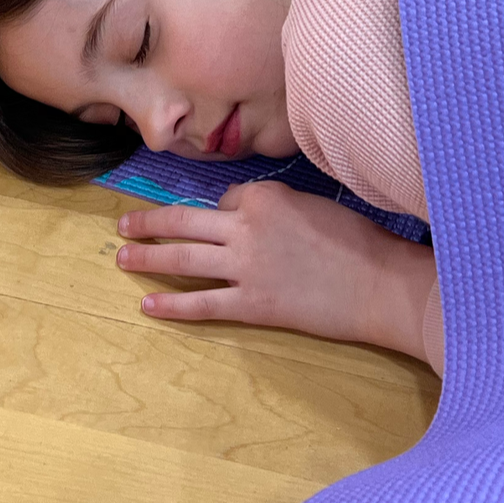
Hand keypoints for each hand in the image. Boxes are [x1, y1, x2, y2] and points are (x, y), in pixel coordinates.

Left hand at [116, 180, 442, 368]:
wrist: (381, 284)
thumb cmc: (359, 241)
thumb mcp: (313, 204)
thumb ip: (273, 205)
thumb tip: (241, 213)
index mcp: (264, 196)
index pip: (225, 197)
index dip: (222, 210)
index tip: (225, 221)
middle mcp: (245, 226)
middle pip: (184, 221)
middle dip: (148, 223)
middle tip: (124, 225)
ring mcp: (245, 267)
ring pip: (182, 258)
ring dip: (148, 257)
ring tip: (122, 258)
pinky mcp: (252, 304)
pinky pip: (202, 303)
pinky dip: (172, 305)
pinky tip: (148, 305)